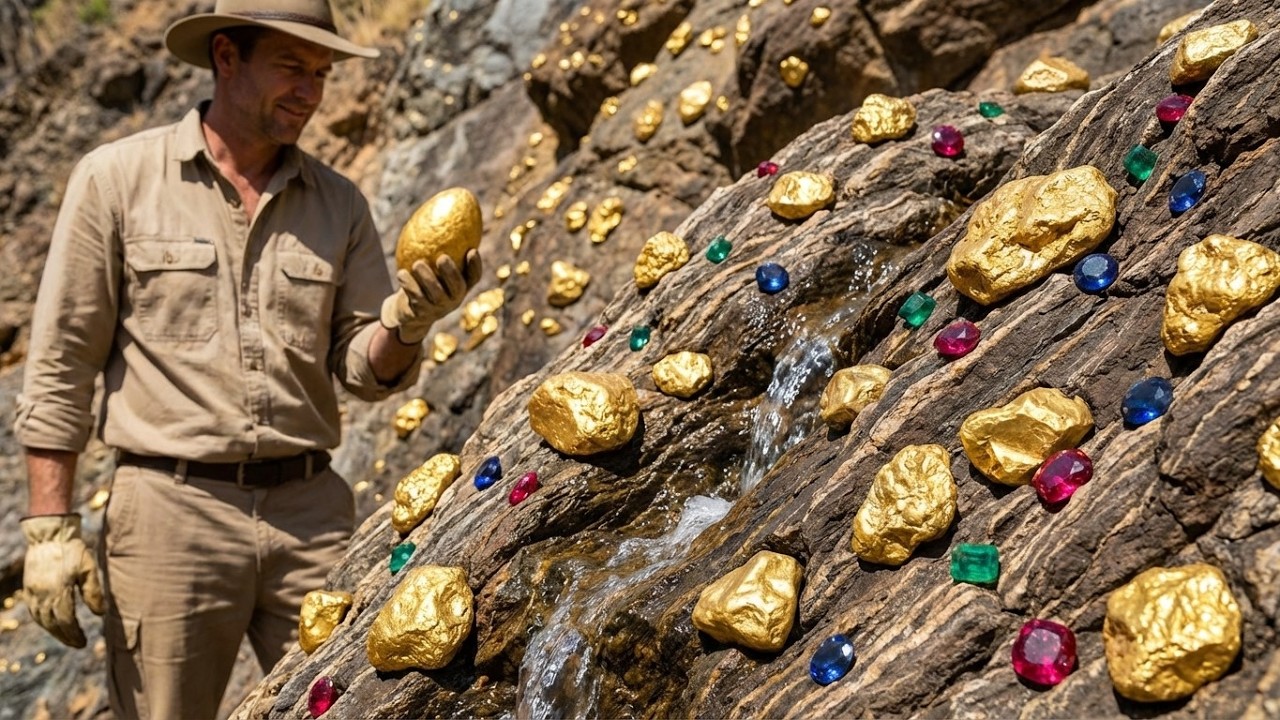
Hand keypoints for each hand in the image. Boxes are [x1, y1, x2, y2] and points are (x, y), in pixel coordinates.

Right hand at [21, 514, 105, 647]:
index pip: (65, 621)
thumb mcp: (89, 569)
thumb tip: (100, 614)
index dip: (74, 634)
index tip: (83, 642)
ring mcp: (33, 592)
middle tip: (77, 644)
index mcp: (59, 591)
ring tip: (67, 637)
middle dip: (65, 636)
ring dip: (53, 631)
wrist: (50, 535)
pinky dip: (43, 621)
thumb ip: (94, 592)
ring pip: (41, 619)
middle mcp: (43, 595)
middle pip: (52, 624)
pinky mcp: (28, 588)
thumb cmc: (74, 550)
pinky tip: (52, 623)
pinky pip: (34, 611)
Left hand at [380, 250, 481, 344]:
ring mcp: (438, 309)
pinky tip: (402, 273)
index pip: (474, 277)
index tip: (472, 250)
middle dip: (451, 273)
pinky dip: (409, 285)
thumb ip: (438, 245)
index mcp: (461, 286)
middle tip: (442, 258)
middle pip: (458, 288)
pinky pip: (416, 299)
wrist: (410, 310)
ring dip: (427, 279)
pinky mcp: (421, 314)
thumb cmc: (424, 277)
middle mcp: (453, 299)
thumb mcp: (432, 263)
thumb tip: (439, 209)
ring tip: (418, 264)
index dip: (475, 266)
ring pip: (436, 295)